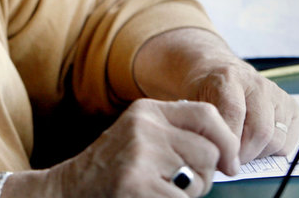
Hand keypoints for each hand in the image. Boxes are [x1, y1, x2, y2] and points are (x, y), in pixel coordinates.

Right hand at [41, 99, 238, 196]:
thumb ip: (175, 133)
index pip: (207, 114)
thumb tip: (227, 151)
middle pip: (208, 152)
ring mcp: (140, 154)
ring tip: (157, 190)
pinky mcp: (138, 183)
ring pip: (199, 180)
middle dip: (202, 176)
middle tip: (174, 184)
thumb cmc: (111, 170)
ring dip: (188, 195)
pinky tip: (146, 197)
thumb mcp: (140, 136)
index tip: (229, 164)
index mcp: (147, 110)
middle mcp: (144, 126)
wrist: (69, 189)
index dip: (227, 141)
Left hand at [179, 57, 298, 162]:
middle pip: (260, 131)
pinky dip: (270, 151)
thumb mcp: (192, 101)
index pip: (234, 113)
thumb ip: (201, 124)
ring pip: (275, 140)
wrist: (217, 71)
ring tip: (238, 150)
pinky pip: (286, 142)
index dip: (228, 141)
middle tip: (229, 160)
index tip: (221, 157)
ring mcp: (277, 95)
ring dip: (256, 153)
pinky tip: (253, 143)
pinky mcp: (290, 107)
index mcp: (229, 77)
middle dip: (243, 154)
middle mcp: (257, 84)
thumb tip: (211, 151)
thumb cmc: (203, 90)